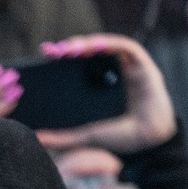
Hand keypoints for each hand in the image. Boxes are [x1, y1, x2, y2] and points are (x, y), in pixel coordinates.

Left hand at [31, 33, 176, 156]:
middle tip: (54, 50)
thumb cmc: (123, 141)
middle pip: (93, 52)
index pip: (82, 64)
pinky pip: (126, 47)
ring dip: (89, 43)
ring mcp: (131, 68)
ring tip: (69, 48)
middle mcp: (117, 73)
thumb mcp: (86, 136)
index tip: (47, 53)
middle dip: (73, 47)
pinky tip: (93, 45)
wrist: (149, 145)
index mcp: (104, 85)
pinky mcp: (144, 66)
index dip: (66, 55)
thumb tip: (37, 138)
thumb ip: (62, 137)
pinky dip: (109, 43)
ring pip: (108, 46)